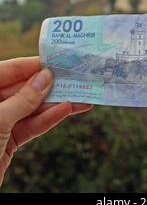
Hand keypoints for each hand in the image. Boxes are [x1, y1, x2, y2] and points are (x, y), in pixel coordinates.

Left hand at [0, 56, 92, 186]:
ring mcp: (0, 123)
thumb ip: (23, 99)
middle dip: (49, 85)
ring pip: (31, 109)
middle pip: (23, 89)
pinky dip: (48, 119)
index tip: (56, 61)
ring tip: (81, 95)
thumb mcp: (0, 119)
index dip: (33, 65)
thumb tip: (45, 77)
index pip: (9, 70)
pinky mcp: (7, 142)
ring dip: (55, 103)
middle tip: (75, 77)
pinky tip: (67, 110)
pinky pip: (30, 126)